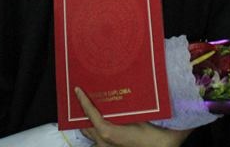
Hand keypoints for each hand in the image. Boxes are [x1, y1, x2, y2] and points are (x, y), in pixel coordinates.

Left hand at [75, 87, 191, 146]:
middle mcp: (103, 143)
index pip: (90, 115)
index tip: (77, 90)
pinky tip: (98, 122)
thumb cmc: (152, 133)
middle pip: (85, 126)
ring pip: (90, 135)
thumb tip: (120, 88)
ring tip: (87, 109)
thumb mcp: (139, 115)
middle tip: (81, 97)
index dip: (83, 102)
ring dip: (87, 123)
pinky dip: (95, 130)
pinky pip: (97, 140)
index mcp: (108, 132)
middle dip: (81, 113)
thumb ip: (128, 106)